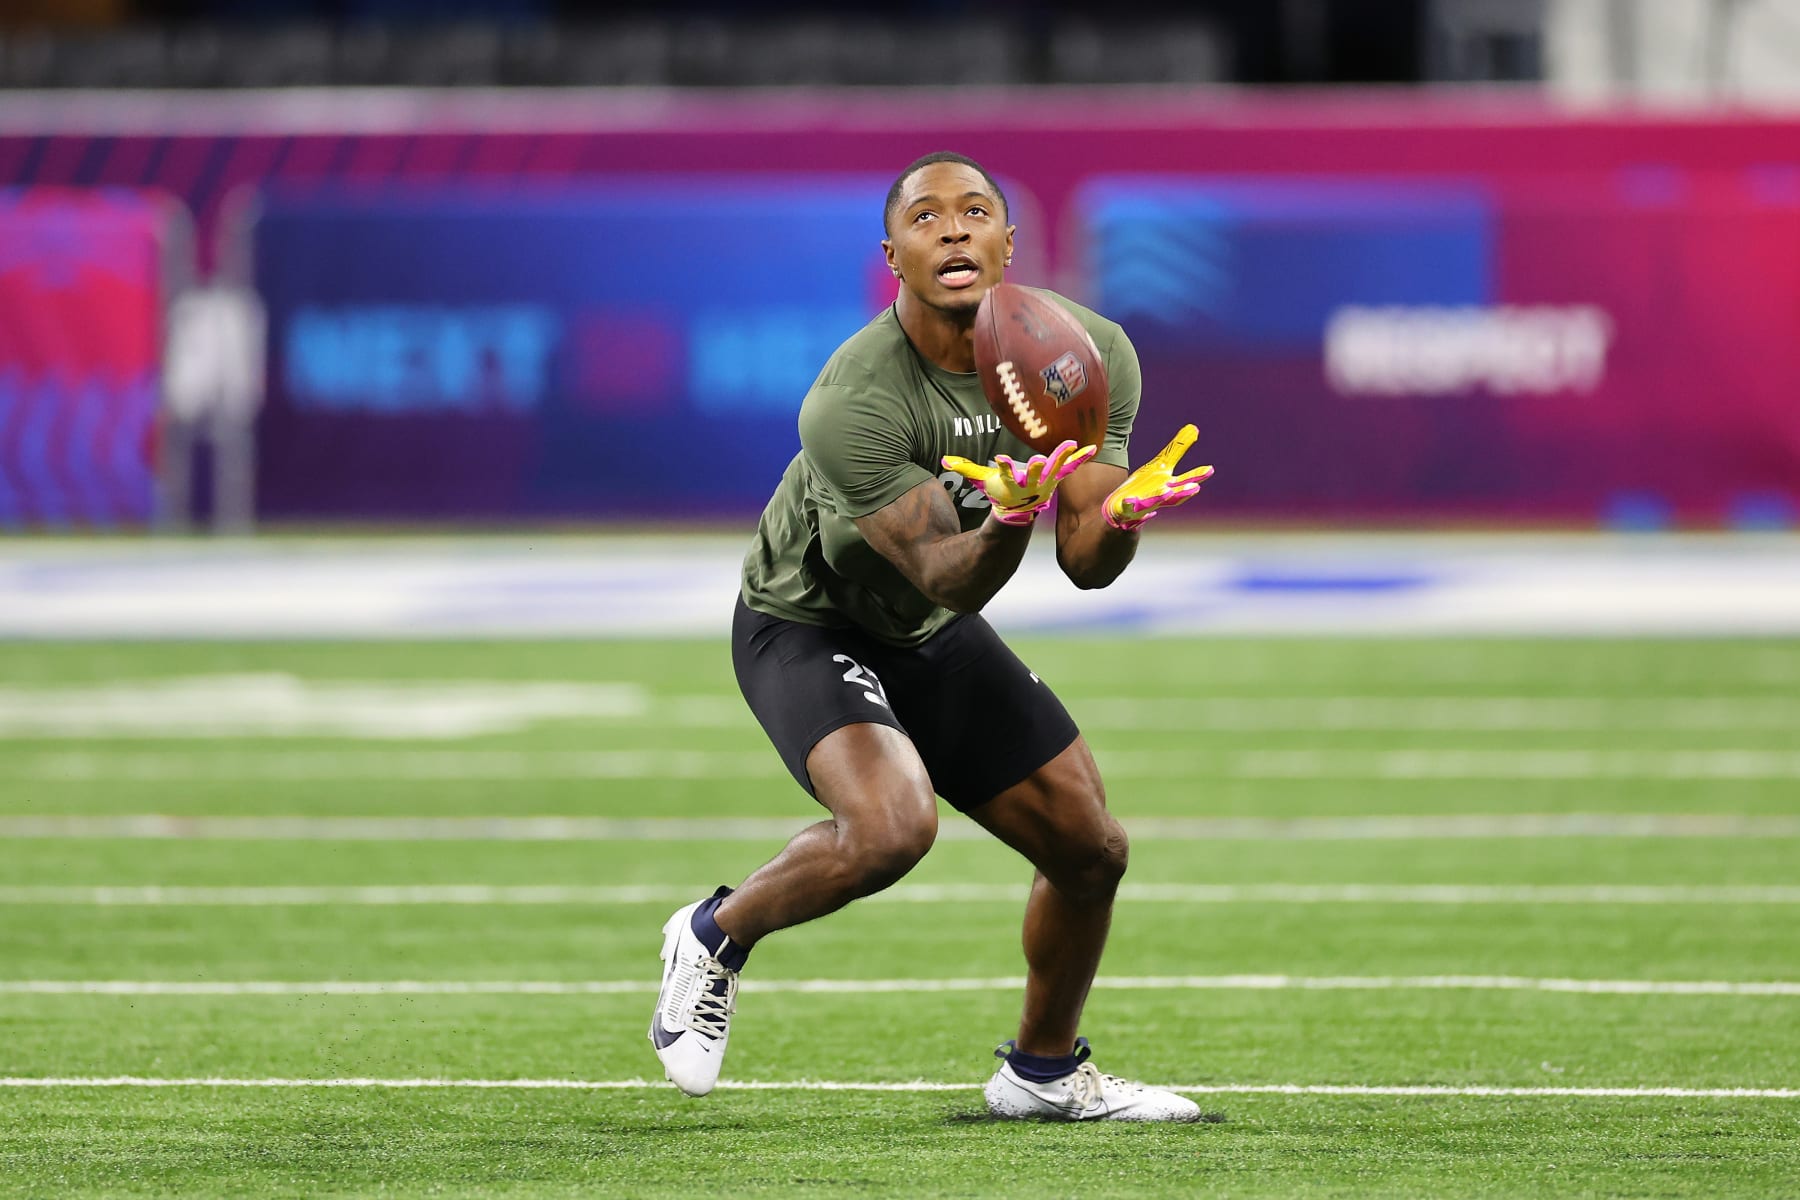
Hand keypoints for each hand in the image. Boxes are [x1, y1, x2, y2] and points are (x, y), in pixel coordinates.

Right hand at [942, 439, 1097, 526]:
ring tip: (1071, 445)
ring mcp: (1045, 481)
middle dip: (1036, 468)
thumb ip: (966, 469)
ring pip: (1054, 468)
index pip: (1005, 475)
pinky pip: (1070, 467)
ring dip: (1062, 457)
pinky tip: (1092, 449)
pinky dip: (1080, 459)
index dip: (1003, 468)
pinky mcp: (1055, 477)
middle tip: (1039, 460)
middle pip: (1033, 474)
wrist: (1018, 511)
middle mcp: (1029, 482)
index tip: (1000, 460)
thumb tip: (944, 461)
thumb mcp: (983, 481)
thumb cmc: (1001, 491)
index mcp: (1011, 482)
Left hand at [1105, 424, 1213, 530]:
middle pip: (1174, 495)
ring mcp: (1143, 503)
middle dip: (1184, 492)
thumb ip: (1178, 449)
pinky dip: (1129, 504)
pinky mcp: (1126, 508)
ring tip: (1168, 491)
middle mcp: (1159, 495)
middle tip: (1196, 487)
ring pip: (1153, 501)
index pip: (1184, 480)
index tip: (1210, 469)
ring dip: (1160, 496)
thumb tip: (1194, 428)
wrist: (1124, 508)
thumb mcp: (1161, 465)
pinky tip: (1129, 500)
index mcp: (1168, 485)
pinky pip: (1127, 506)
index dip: (1196, 476)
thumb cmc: (1146, 486)